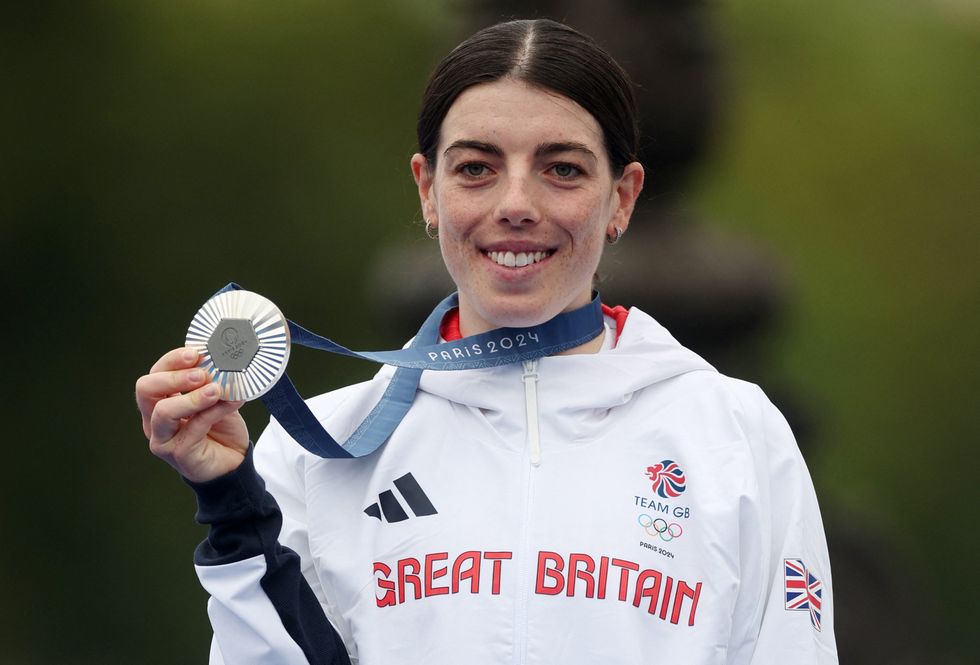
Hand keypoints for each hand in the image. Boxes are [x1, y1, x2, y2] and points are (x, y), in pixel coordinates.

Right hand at [136, 347, 248, 482]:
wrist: (234, 461)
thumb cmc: (220, 428)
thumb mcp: (217, 399)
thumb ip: (213, 383)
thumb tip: (222, 361)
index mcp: (160, 401)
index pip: (155, 374)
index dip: (172, 361)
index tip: (195, 353)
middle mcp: (154, 419)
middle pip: (145, 390)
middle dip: (173, 377)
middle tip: (201, 373)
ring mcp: (163, 438)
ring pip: (163, 412)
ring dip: (191, 398)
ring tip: (216, 390)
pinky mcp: (178, 454)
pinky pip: (193, 429)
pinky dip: (213, 412)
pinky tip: (232, 402)